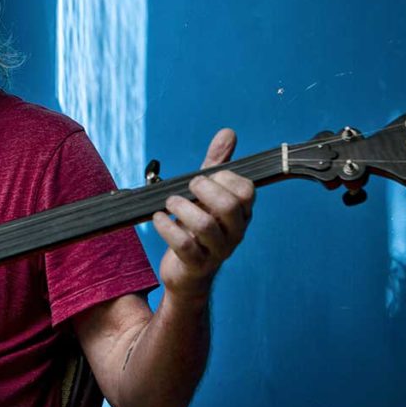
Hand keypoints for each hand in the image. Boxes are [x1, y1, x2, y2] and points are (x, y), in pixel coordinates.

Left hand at [153, 129, 254, 303]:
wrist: (186, 273)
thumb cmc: (197, 229)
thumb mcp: (206, 195)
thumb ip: (216, 165)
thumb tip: (228, 133)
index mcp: (241, 214)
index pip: (247, 191)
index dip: (225, 178)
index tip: (206, 176)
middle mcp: (235, 233)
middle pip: (230, 206)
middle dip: (205, 189)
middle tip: (188, 186)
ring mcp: (218, 251)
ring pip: (206, 225)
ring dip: (182, 208)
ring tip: (170, 202)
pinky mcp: (196, 265)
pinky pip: (184, 245)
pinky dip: (167, 228)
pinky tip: (158, 218)